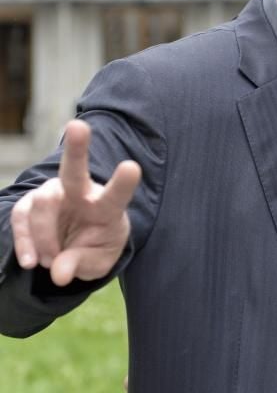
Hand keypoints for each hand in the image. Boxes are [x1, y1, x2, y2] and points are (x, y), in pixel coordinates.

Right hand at [10, 119, 140, 285]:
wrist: (75, 244)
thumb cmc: (96, 247)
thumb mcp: (97, 262)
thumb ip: (80, 264)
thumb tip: (59, 274)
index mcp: (107, 206)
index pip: (117, 194)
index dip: (123, 182)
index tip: (131, 167)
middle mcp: (81, 192)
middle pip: (75, 171)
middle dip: (76, 148)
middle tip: (78, 126)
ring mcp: (54, 194)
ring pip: (41, 204)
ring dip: (44, 239)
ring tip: (51, 260)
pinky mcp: (30, 203)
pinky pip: (20, 217)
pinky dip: (24, 242)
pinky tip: (30, 261)